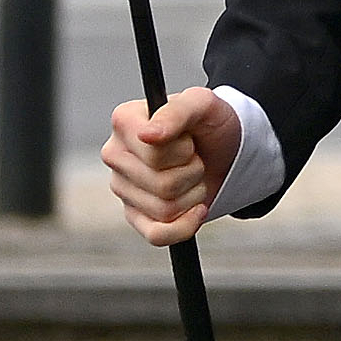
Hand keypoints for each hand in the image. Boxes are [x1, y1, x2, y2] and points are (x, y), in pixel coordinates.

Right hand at [100, 87, 242, 245]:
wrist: (225, 147)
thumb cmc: (209, 122)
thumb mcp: (203, 104)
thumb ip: (177, 111)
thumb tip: (147, 135)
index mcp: (124, 122)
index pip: (155, 153)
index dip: (183, 149)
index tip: (188, 137)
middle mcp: (115, 155)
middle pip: (162, 184)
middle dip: (192, 172)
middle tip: (193, 156)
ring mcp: (122, 188)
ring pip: (165, 209)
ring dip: (193, 193)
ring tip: (192, 174)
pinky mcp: (135, 216)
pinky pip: (157, 235)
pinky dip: (185, 225)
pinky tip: (195, 208)